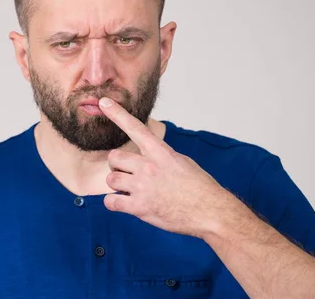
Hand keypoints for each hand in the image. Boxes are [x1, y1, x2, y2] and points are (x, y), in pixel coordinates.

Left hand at [99, 97, 234, 237]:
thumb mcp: (182, 161)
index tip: (104, 102)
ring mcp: (143, 187)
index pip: (135, 128)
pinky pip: (111, 201)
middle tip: (128, 174)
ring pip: (110, 179)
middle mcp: (149, 167)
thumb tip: (146, 155)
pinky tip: (124, 204)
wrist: (210, 212)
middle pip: (114, 158)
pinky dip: (114, 203)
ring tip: (131, 191)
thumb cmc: (200, 188)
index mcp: (161, 153)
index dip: (117, 114)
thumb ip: (161, 156)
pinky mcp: (139, 207)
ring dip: (117, 185)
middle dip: (117, 166)